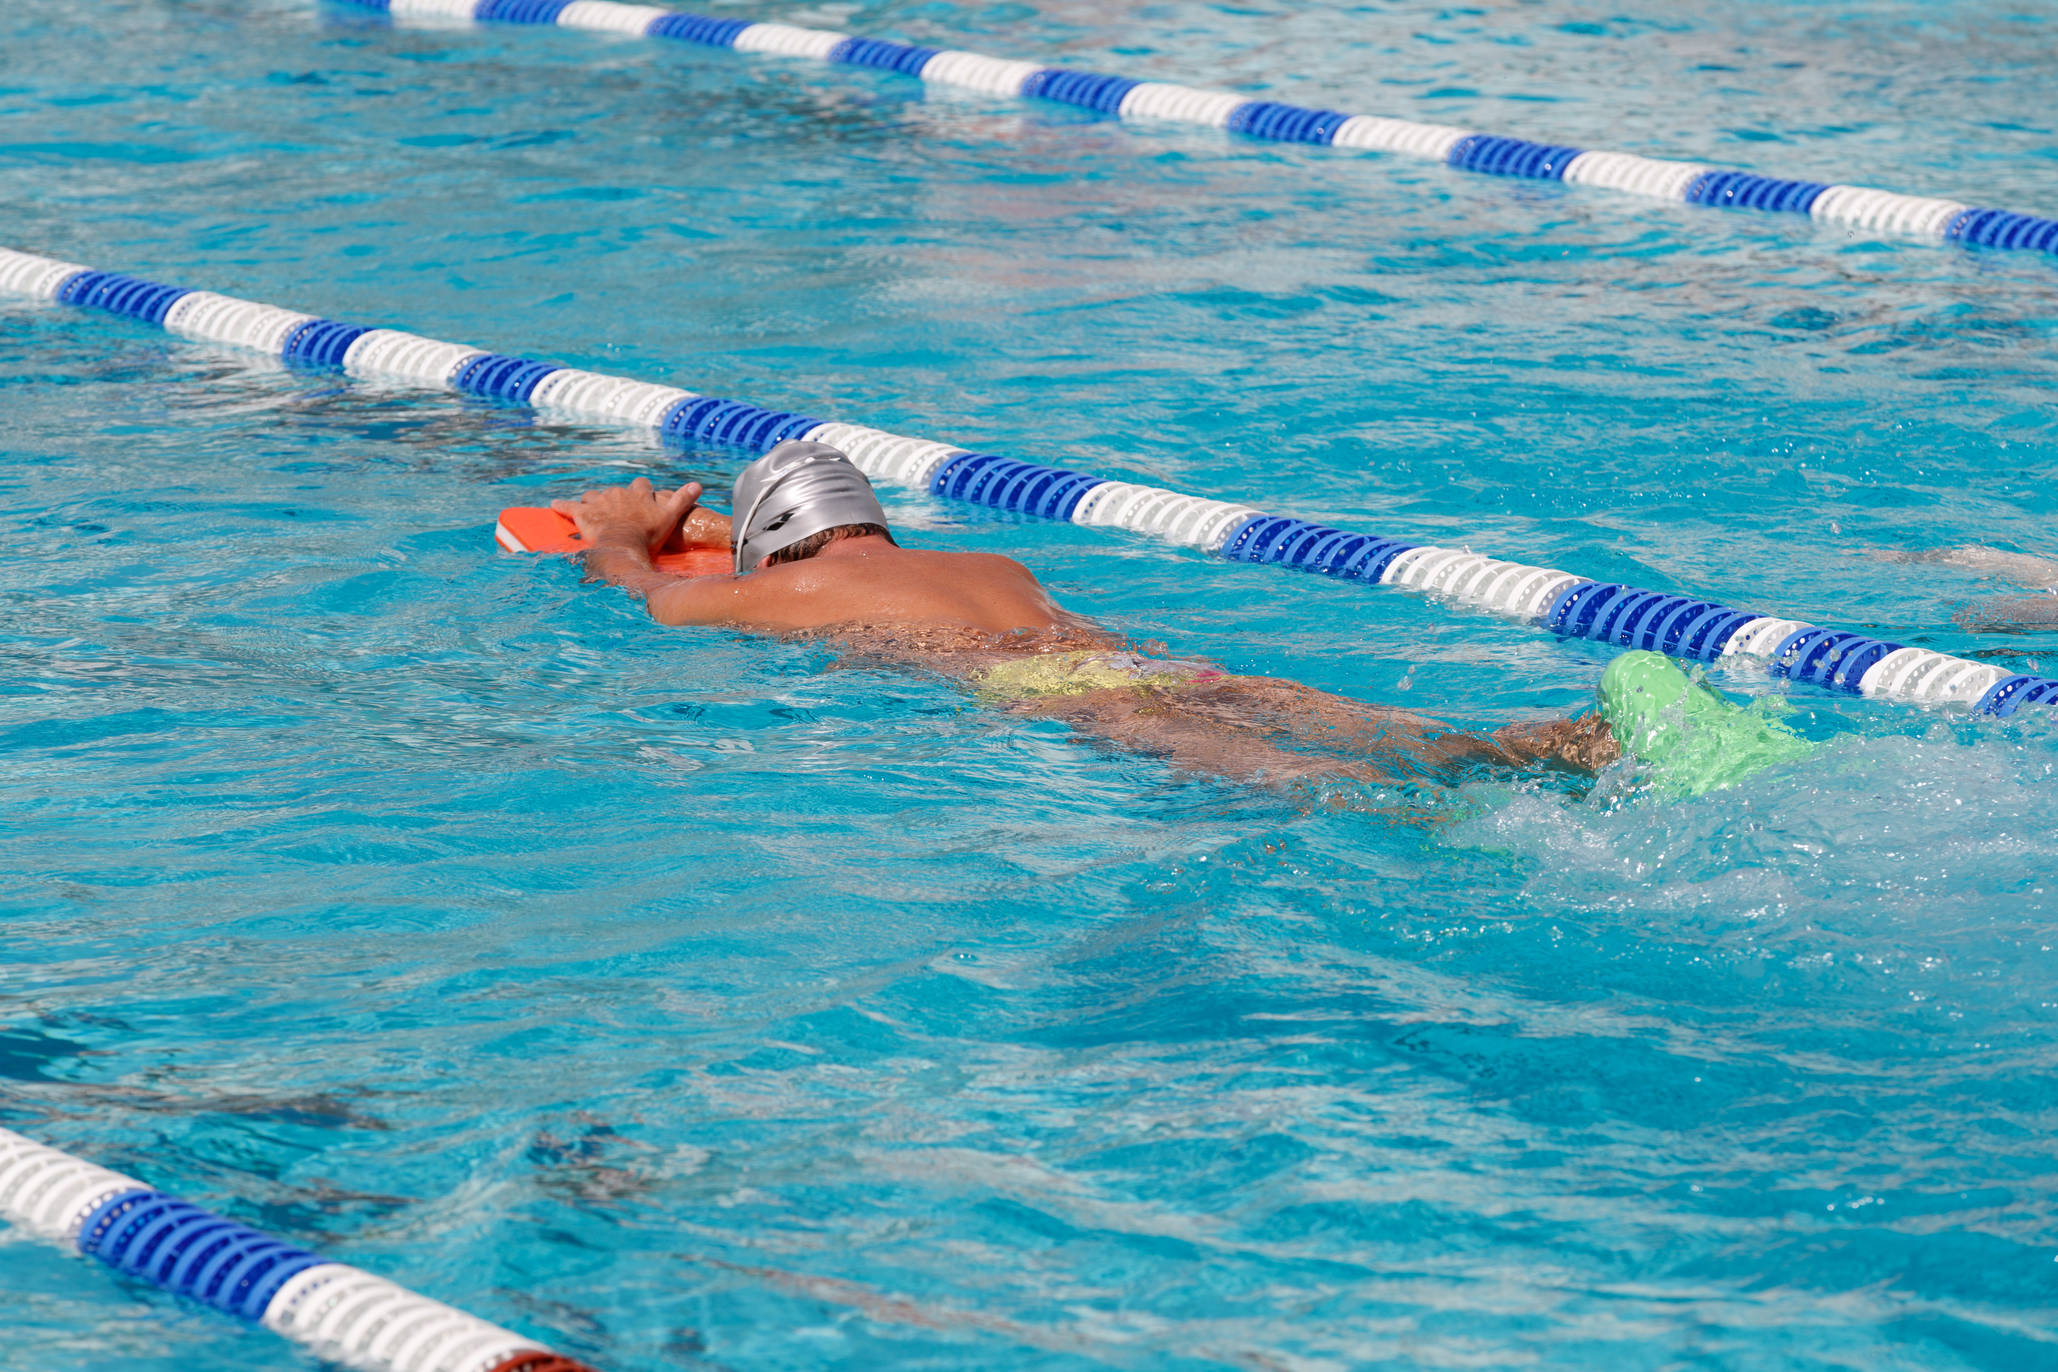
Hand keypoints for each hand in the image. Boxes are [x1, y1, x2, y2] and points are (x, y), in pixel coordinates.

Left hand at [552, 478, 701, 553]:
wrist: (624, 544)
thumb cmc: (648, 535)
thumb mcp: (670, 516)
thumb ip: (682, 499)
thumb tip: (698, 484)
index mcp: (638, 492)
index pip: (641, 485)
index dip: (641, 492)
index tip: (643, 500)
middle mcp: (617, 493)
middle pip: (615, 491)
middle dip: (616, 499)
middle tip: (618, 513)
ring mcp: (598, 502)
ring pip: (593, 495)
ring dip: (593, 501)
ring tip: (594, 510)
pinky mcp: (582, 513)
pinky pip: (568, 506)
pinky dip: (561, 506)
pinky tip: (554, 505)